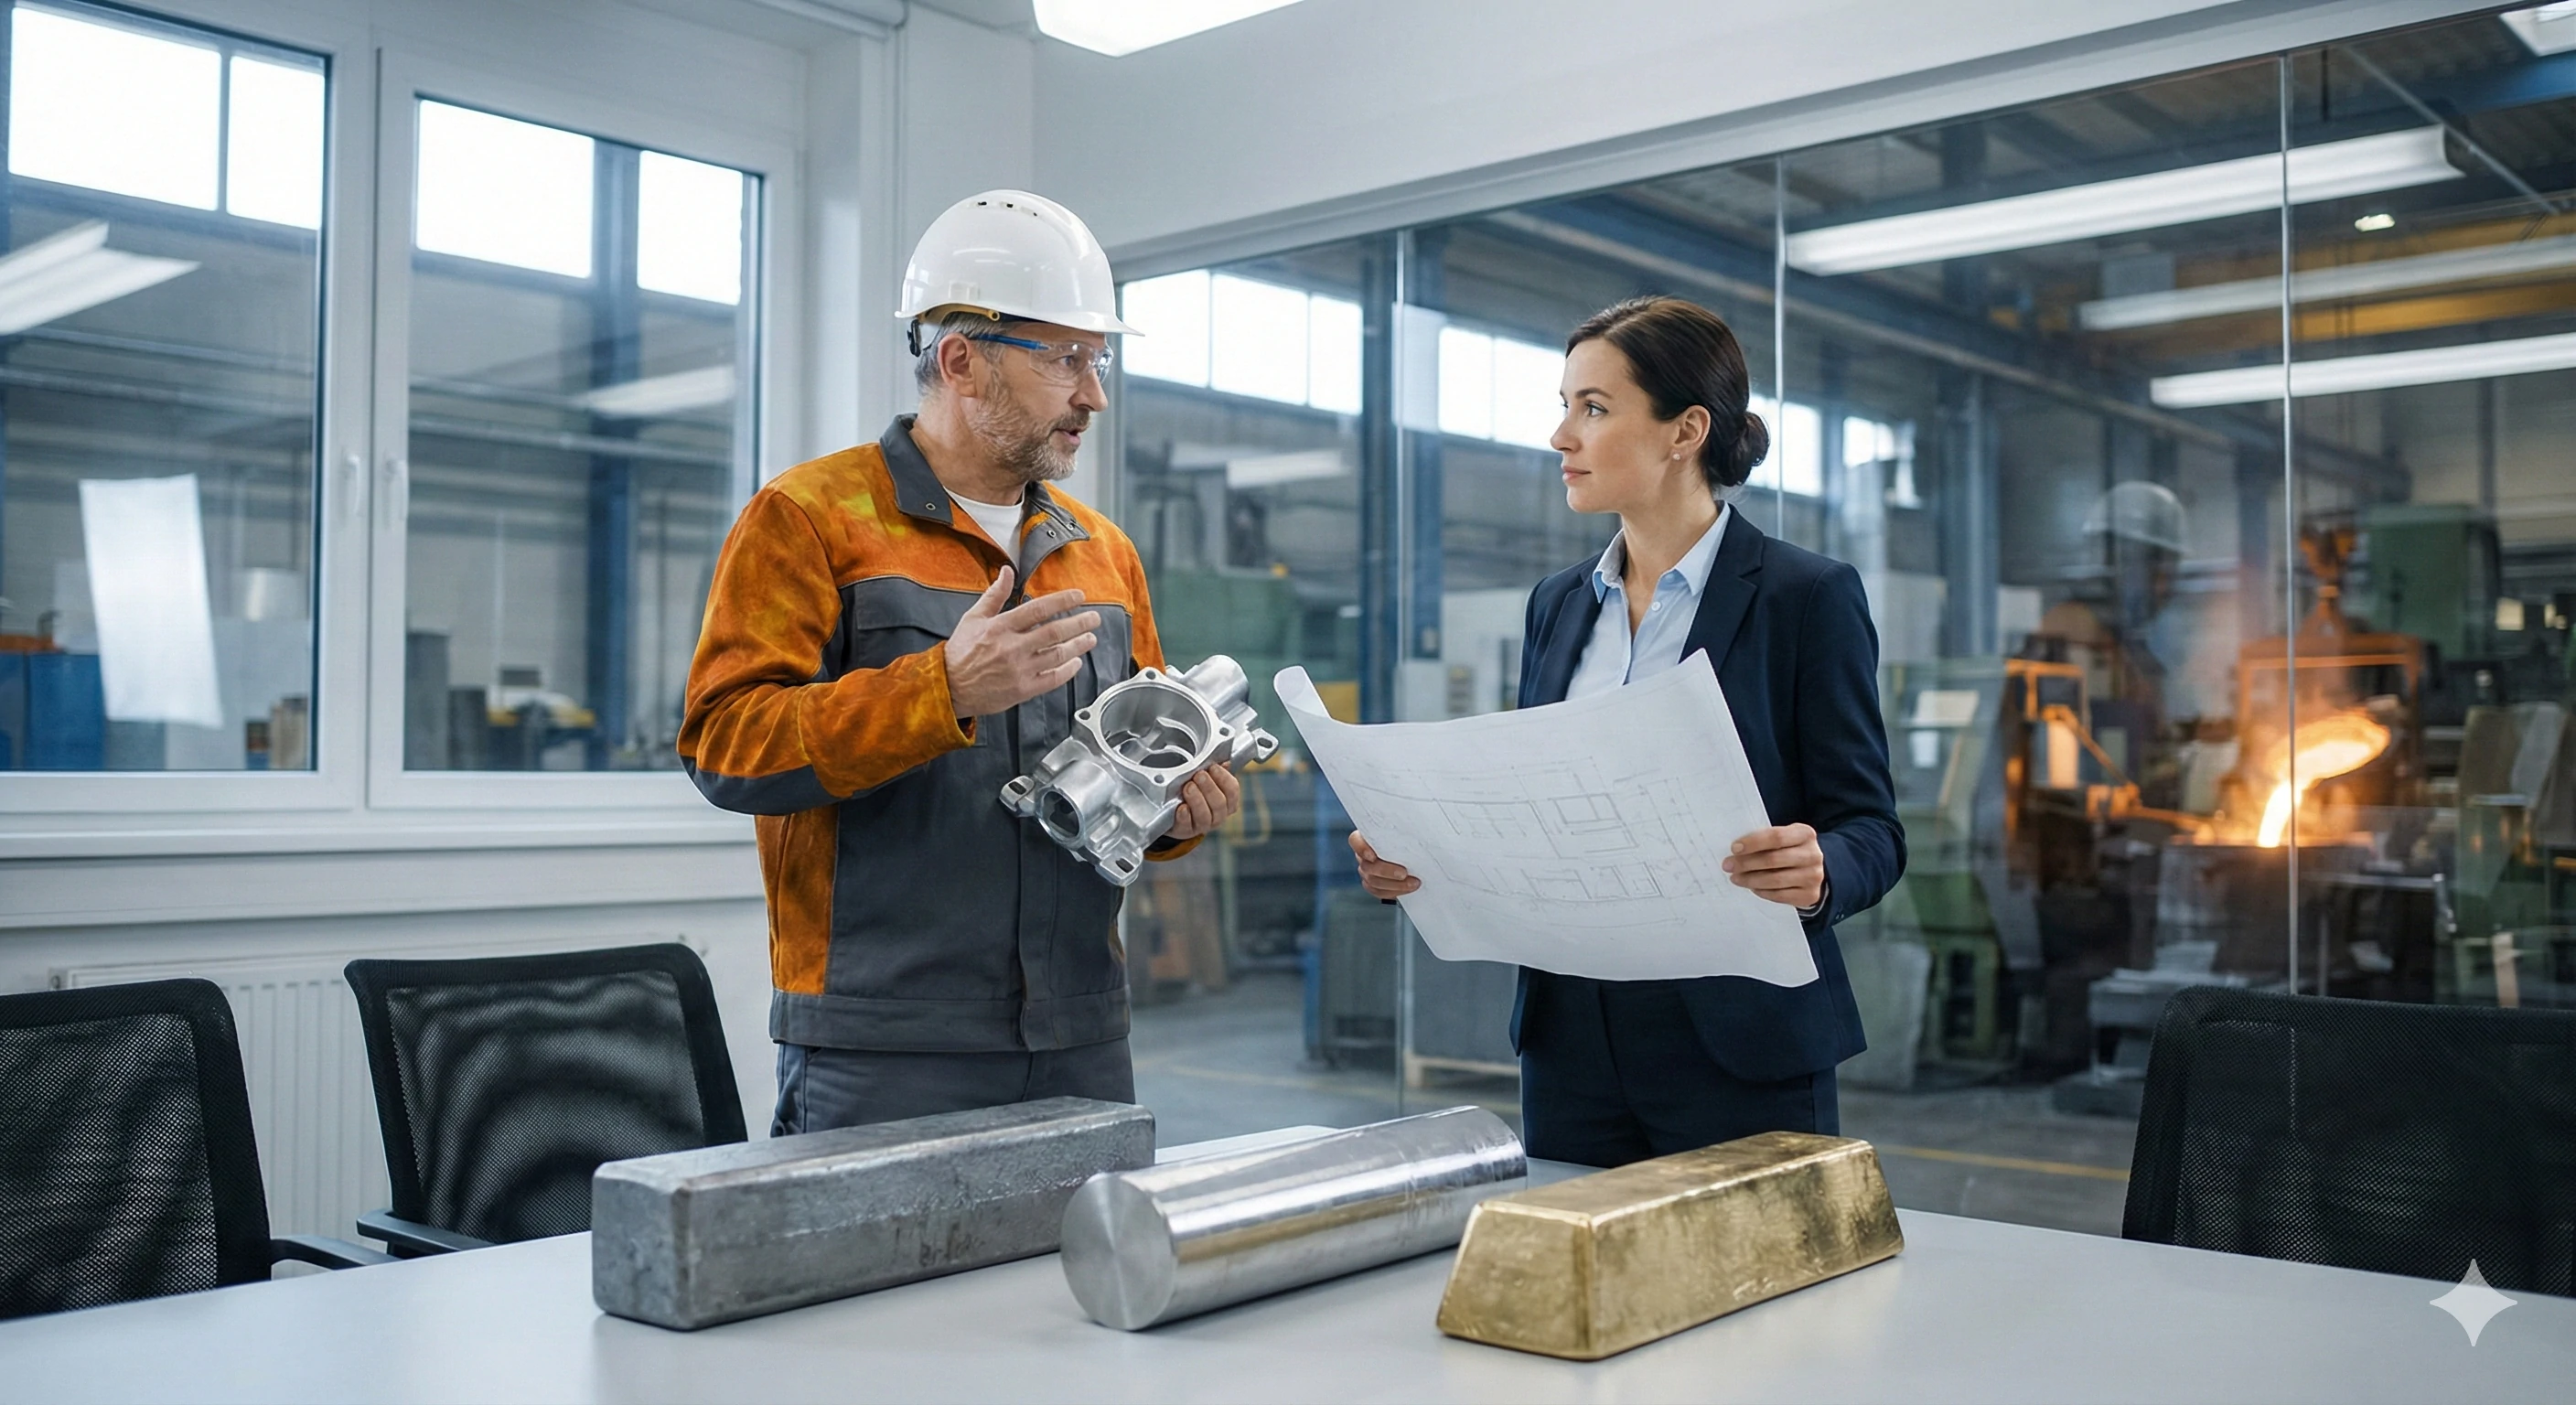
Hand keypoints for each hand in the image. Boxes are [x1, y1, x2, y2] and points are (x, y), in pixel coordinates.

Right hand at [943, 568, 1098, 717]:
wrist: (949, 687)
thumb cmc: (960, 652)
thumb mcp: (973, 618)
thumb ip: (994, 595)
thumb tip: (1006, 571)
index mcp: (1000, 627)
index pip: (1038, 609)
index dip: (1062, 601)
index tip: (1079, 596)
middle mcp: (1012, 648)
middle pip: (1054, 632)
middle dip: (1079, 623)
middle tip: (1095, 618)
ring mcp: (1019, 670)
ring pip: (1057, 655)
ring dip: (1078, 645)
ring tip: (1091, 638)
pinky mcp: (1022, 690)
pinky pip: (1051, 679)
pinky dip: (1067, 670)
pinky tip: (1076, 662)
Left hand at [1162, 764, 1241, 842]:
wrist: (1175, 817)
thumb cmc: (1194, 796)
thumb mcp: (1206, 783)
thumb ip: (1215, 773)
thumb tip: (1224, 762)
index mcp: (1227, 803)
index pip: (1232, 791)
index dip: (1224, 778)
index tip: (1213, 767)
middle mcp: (1218, 816)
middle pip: (1219, 803)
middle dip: (1209, 787)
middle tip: (1198, 775)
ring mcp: (1202, 825)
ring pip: (1204, 815)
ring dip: (1197, 799)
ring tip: (1188, 787)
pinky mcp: (1185, 831)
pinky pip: (1187, 825)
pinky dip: (1184, 816)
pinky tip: (1182, 807)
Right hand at [1349, 831, 1419, 900]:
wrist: (1414, 852)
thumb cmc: (1409, 837)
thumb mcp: (1407, 830)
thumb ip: (1406, 830)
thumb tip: (1417, 828)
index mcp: (1366, 838)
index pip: (1355, 841)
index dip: (1361, 849)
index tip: (1373, 856)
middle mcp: (1363, 855)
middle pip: (1367, 866)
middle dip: (1387, 872)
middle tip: (1404, 873)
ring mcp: (1367, 871)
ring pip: (1373, 881)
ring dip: (1395, 885)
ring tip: (1413, 883)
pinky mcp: (1373, 884)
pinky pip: (1378, 892)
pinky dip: (1393, 892)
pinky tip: (1407, 889)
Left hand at [1724, 823, 1823, 909]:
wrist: (1811, 870)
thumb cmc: (1789, 849)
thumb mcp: (1783, 837)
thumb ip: (1765, 839)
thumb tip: (1736, 849)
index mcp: (1805, 834)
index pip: (1776, 837)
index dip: (1753, 843)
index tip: (1734, 848)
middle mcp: (1813, 855)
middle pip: (1773, 859)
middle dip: (1746, 863)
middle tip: (1728, 865)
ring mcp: (1813, 876)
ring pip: (1775, 880)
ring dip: (1750, 880)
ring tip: (1735, 878)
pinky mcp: (1809, 895)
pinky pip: (1780, 895)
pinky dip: (1762, 892)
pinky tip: (1752, 887)